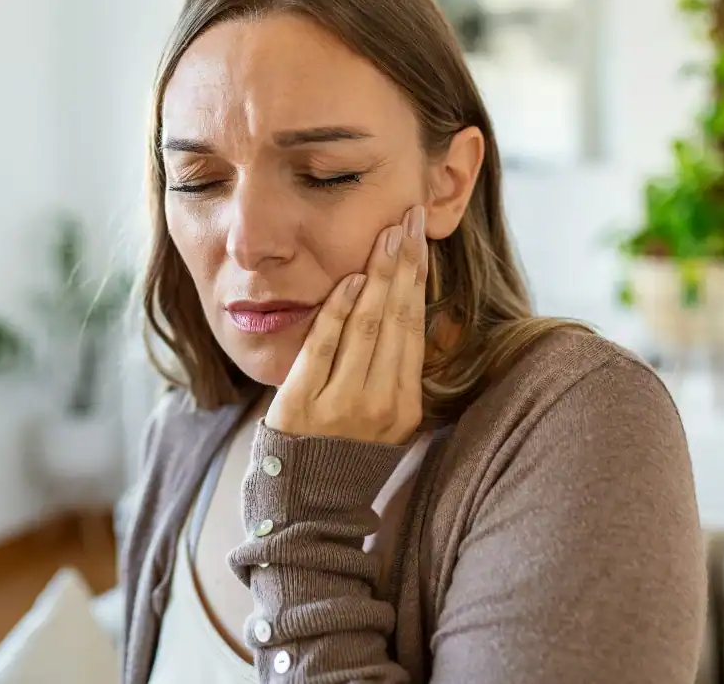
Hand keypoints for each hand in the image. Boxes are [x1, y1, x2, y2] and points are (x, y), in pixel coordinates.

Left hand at [266, 205, 427, 444]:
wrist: (307, 504)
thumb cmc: (346, 452)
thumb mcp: (386, 419)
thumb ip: (395, 370)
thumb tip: (406, 306)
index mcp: (406, 406)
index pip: (415, 328)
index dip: (419, 280)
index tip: (421, 239)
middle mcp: (380, 404)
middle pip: (397, 319)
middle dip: (405, 264)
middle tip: (410, 219)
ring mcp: (342, 405)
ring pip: (367, 327)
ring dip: (378, 276)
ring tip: (387, 236)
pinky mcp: (302, 404)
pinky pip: (324, 347)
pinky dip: (339, 310)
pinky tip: (351, 279)